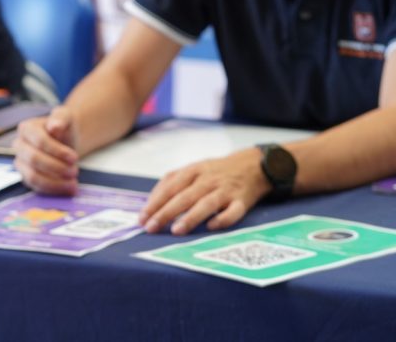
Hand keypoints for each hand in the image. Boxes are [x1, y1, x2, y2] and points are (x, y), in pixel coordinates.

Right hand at [12, 106, 79, 194]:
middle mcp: (19, 145)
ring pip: (33, 177)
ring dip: (55, 182)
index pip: (39, 141)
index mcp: (26, 128)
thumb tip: (54, 126)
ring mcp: (21, 163)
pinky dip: (53, 190)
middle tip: (75, 171)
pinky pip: (36, 188)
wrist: (65, 142)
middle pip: (34, 159)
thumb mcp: (66, 118)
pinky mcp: (26, 177)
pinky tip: (68, 188)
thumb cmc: (64, 128)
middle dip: (56, 167)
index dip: (57, 150)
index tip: (74, 157)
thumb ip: (60, 118)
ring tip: (73, 183)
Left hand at [139, 148, 271, 234]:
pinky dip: (223, 219)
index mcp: (193, 171)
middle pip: (184, 196)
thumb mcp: (193, 169)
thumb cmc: (216, 171)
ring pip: (206, 204)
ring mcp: (225, 190)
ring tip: (176, 230)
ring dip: (191, 217)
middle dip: (166, 212)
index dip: (155, 202)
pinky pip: (233, 211)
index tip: (142, 218)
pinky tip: (211, 227)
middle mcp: (208, 179)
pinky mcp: (242, 201)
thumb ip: (173, 183)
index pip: (170, 187)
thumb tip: (151, 203)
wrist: (253, 165)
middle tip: (151, 228)